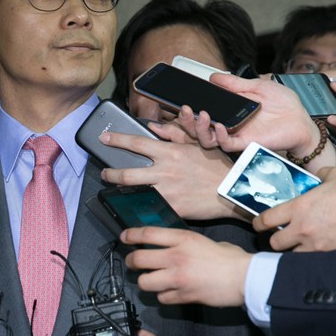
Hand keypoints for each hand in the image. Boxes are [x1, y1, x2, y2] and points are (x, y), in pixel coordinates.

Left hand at [98, 132, 240, 219]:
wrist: (231, 190)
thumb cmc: (216, 167)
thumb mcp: (196, 144)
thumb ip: (173, 135)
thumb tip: (153, 128)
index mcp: (169, 152)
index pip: (135, 143)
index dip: (116, 140)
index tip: (104, 139)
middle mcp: (164, 170)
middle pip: (126, 172)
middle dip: (110, 172)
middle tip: (104, 172)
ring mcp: (166, 190)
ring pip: (133, 190)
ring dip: (119, 190)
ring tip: (113, 189)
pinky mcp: (170, 207)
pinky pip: (148, 207)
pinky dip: (138, 206)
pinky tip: (131, 206)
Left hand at [121, 226, 250, 306]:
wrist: (243, 278)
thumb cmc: (228, 258)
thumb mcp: (202, 240)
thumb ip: (184, 242)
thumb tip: (169, 245)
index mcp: (182, 239)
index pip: (147, 234)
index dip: (130, 235)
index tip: (124, 237)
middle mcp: (175, 257)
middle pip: (139, 259)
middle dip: (131, 261)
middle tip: (132, 262)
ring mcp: (177, 278)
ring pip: (145, 282)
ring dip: (145, 281)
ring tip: (150, 279)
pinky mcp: (182, 296)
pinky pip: (162, 298)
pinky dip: (163, 296)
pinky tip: (169, 291)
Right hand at [175, 74, 335, 172]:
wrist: (301, 120)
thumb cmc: (284, 104)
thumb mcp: (258, 86)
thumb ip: (235, 84)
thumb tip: (214, 77)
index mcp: (230, 109)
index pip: (204, 110)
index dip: (190, 107)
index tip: (181, 98)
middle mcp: (229, 123)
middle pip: (198, 127)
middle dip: (186, 120)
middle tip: (183, 108)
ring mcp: (236, 134)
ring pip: (207, 138)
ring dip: (200, 128)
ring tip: (201, 115)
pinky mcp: (245, 143)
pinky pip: (227, 144)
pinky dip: (220, 136)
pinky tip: (219, 127)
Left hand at [253, 166, 335, 251]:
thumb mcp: (332, 174)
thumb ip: (317, 176)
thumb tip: (315, 179)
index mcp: (298, 208)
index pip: (266, 220)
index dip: (258, 223)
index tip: (258, 225)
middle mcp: (303, 229)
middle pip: (275, 243)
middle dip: (276, 240)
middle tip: (282, 236)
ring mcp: (317, 246)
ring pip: (293, 256)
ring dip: (294, 251)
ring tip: (301, 245)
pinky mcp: (332, 256)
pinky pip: (314, 262)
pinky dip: (313, 258)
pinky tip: (318, 252)